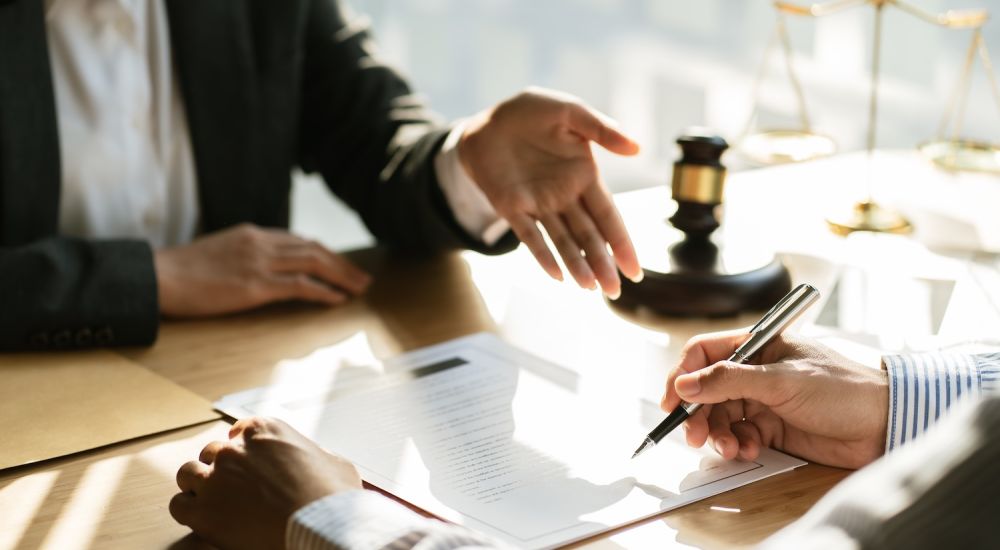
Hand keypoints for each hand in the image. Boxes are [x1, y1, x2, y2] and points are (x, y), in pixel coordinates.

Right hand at [154, 224, 370, 316]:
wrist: (159, 277)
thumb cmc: (181, 272)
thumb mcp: (219, 253)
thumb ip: (245, 256)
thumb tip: (262, 270)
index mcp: (252, 234)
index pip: (299, 240)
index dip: (324, 253)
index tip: (340, 264)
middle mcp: (261, 243)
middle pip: (314, 248)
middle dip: (342, 263)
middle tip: (362, 278)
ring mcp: (259, 262)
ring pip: (313, 263)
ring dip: (341, 276)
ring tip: (358, 288)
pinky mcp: (256, 285)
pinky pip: (300, 286)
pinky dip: (323, 291)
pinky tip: (337, 299)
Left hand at [169, 417, 362, 549]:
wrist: (319, 523)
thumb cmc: (331, 496)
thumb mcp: (334, 462)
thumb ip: (316, 456)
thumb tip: (319, 463)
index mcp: (265, 431)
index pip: (240, 431)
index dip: (243, 448)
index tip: (248, 462)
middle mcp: (235, 450)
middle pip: (212, 452)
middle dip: (220, 468)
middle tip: (232, 487)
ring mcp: (216, 479)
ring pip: (187, 474)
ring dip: (197, 485)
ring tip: (212, 500)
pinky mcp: (203, 510)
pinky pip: (179, 506)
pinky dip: (188, 511)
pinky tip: (201, 518)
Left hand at [459, 87, 642, 298]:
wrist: (488, 119)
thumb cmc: (532, 113)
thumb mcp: (569, 111)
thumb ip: (601, 129)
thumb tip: (637, 149)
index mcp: (584, 177)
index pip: (608, 215)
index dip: (621, 242)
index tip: (634, 270)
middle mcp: (564, 197)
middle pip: (588, 236)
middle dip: (602, 263)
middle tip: (614, 291)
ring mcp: (539, 205)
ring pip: (562, 241)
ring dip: (576, 264)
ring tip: (590, 288)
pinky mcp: (512, 208)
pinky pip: (530, 235)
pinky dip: (542, 255)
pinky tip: (556, 275)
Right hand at [662, 331, 888, 468]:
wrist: (884, 424)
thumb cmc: (843, 388)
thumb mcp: (781, 380)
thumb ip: (729, 381)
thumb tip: (686, 384)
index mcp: (757, 345)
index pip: (704, 354)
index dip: (683, 375)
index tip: (672, 401)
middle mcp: (755, 371)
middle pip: (707, 390)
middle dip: (698, 413)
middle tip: (694, 435)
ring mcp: (763, 400)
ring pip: (721, 416)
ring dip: (718, 434)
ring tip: (730, 448)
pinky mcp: (773, 428)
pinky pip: (740, 436)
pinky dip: (738, 445)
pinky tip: (749, 451)